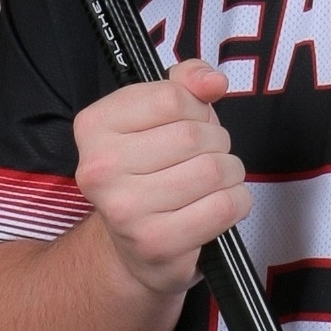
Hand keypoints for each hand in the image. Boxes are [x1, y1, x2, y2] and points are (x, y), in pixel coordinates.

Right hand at [72, 60, 252, 298]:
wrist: (134, 248)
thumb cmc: (150, 172)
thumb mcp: (159, 117)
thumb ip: (186, 83)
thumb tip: (213, 81)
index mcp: (94, 126)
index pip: (172, 98)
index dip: (196, 108)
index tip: (189, 124)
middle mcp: (101, 168)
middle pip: (195, 136)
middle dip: (216, 143)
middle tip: (205, 157)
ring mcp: (126, 209)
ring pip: (214, 170)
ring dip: (230, 173)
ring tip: (213, 182)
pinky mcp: (157, 242)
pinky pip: (225, 206)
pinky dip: (236, 202)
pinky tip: (218, 205)